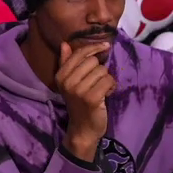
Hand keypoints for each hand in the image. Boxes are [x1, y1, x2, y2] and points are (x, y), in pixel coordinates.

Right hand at [58, 41, 114, 161]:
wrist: (83, 129)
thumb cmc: (79, 103)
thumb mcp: (70, 83)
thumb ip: (67, 62)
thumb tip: (64, 43)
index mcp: (60, 76)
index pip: (80, 53)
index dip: (95, 48)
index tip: (105, 46)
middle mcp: (67, 82)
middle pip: (93, 61)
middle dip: (100, 70)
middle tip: (97, 82)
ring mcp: (79, 90)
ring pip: (102, 71)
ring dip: (106, 79)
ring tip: (101, 90)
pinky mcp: (91, 98)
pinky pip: (109, 81)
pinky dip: (111, 87)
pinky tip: (106, 94)